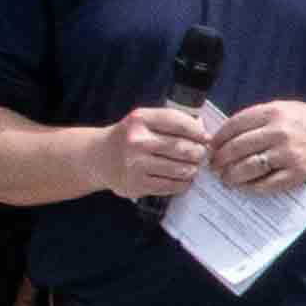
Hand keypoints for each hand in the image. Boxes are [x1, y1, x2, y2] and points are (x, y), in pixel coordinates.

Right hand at [92, 102, 211, 197]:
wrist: (99, 157)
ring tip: (192, 167)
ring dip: (192, 169)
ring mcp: (135, 164)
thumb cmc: (131, 137)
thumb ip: (171, 121)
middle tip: (201, 155)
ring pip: (180, 169)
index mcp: (140, 120)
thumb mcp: (145, 120)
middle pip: (182, 148)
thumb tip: (204, 132)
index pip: (179, 123)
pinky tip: (182, 179)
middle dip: (198, 153)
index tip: (206, 138)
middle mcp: (136, 141)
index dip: (198, 132)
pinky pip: (170, 185)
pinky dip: (182, 183)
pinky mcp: (136, 184)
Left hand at [207, 101, 305, 192]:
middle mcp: (279, 131)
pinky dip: (251, 187)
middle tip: (214, 167)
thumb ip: (257, 118)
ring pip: (248, 167)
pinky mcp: (298, 172)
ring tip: (226, 179)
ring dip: (231, 176)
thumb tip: (225, 135)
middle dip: (220, 160)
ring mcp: (289, 153)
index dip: (218, 138)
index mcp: (273, 112)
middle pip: (237, 148)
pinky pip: (266, 183)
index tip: (211, 147)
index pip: (234, 125)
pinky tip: (246, 186)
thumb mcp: (285, 109)